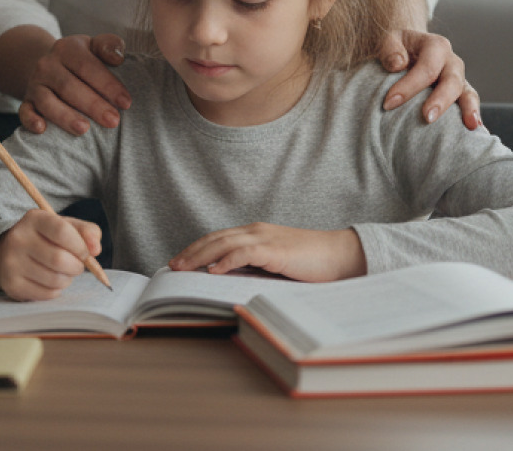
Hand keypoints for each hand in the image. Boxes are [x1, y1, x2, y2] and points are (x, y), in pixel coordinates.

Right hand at [0, 209, 104, 300]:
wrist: (6, 254)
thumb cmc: (45, 239)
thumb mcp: (65, 226)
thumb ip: (87, 231)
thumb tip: (96, 249)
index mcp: (34, 219)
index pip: (62, 231)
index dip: (80, 245)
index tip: (86, 253)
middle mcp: (18, 238)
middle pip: (59, 259)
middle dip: (76, 267)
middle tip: (77, 266)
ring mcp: (12, 263)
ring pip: (54, 279)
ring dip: (67, 279)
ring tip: (63, 273)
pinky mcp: (12, 285)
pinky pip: (47, 294)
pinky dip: (56, 290)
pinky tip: (51, 281)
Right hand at [16, 33, 130, 136]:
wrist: (49, 66)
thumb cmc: (82, 60)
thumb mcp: (94, 46)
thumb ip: (109, 46)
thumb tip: (118, 58)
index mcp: (67, 48)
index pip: (87, 66)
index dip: (108, 85)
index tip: (126, 103)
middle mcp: (47, 65)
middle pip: (69, 86)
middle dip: (93, 105)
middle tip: (113, 121)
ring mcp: (35, 84)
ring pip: (47, 101)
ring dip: (65, 116)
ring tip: (84, 129)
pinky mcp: (27, 101)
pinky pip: (24, 112)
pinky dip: (31, 120)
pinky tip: (42, 129)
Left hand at [169, 223, 365, 282]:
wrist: (341, 256)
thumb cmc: (312, 264)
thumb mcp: (276, 266)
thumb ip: (255, 268)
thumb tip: (228, 281)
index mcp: (256, 234)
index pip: (219, 238)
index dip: (198, 248)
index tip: (181, 261)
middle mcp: (257, 231)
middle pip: (215, 238)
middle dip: (191, 252)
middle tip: (172, 265)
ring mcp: (266, 239)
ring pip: (224, 243)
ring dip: (200, 256)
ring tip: (183, 268)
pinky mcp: (275, 250)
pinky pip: (244, 253)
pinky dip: (226, 260)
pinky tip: (213, 270)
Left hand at [378, 29, 479, 127]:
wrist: (406, 51)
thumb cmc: (397, 48)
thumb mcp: (389, 40)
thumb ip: (390, 48)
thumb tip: (398, 64)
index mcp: (436, 47)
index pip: (426, 66)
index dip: (409, 86)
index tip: (389, 103)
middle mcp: (451, 63)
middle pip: (452, 81)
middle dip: (440, 100)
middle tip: (426, 117)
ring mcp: (459, 80)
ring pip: (468, 93)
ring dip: (469, 109)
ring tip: (470, 125)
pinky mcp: (460, 95)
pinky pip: (469, 106)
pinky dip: (473, 117)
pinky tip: (475, 131)